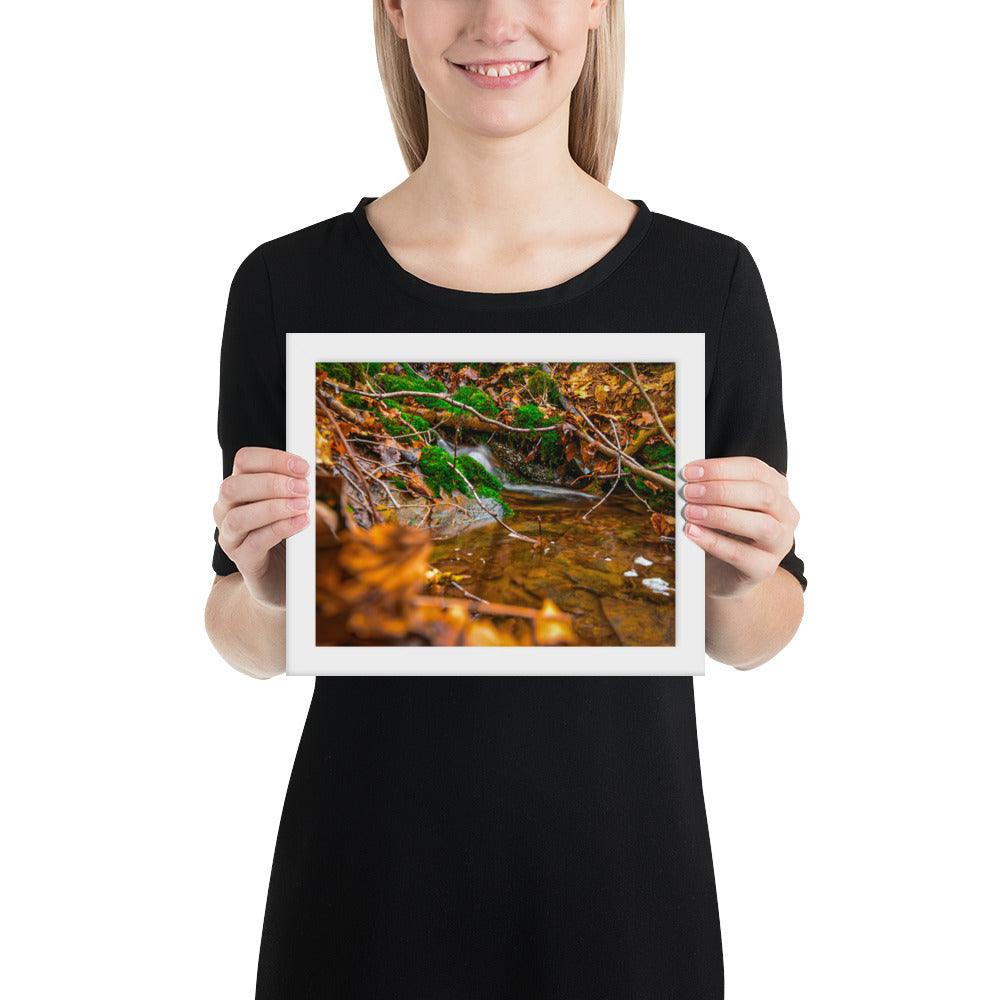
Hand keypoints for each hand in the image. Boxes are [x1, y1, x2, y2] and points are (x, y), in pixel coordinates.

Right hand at [213, 447, 310, 608]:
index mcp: (238, 488)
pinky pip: (254, 543)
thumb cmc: (285, 534)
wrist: (280, 577)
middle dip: (272, 483)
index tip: (303, 466)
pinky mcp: (242, 560)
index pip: (244, 460)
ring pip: (239, 517)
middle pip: (234, 486)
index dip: (273, 459)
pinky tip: (301, 522)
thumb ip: (293, 487)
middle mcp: (226, 510)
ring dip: (274, 507)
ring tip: (303, 506)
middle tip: (303, 487)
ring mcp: (230, 537)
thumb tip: (305, 472)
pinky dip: (280, 529)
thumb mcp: (288, 504)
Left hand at [679, 456, 798, 598]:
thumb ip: (712, 488)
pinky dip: (714, 542)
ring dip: (721, 516)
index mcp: (777, 490)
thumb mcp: (722, 504)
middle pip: (762, 494)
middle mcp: (785, 514)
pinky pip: (741, 554)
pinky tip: (693, 533)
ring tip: (691, 513)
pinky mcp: (765, 568)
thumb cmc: (724, 531)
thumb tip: (688, 476)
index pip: (755, 469)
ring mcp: (780, 543)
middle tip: (689, 492)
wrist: (723, 573)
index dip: (721, 468)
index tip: (691, 471)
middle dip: (721, 491)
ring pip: (761, 525)